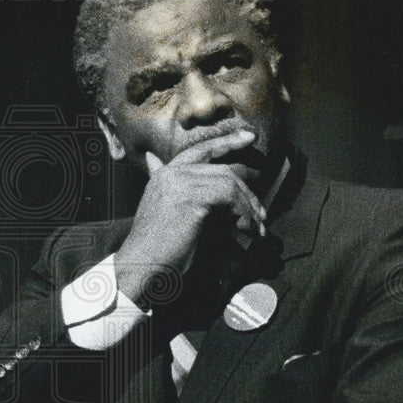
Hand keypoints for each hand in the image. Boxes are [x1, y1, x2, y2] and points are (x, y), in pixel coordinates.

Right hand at [115, 128, 264, 303]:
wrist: (142, 265)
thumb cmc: (157, 248)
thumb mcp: (169, 214)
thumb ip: (184, 198)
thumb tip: (212, 197)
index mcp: (165, 175)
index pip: (200, 149)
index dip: (227, 141)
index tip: (249, 137)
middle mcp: (172, 173)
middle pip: (223, 168)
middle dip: (247, 190)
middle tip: (261, 213)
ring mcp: (180, 183)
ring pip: (230, 182)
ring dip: (248, 206)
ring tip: (255, 227)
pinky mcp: (192, 198)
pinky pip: (230, 197)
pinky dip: (244, 213)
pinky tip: (246, 230)